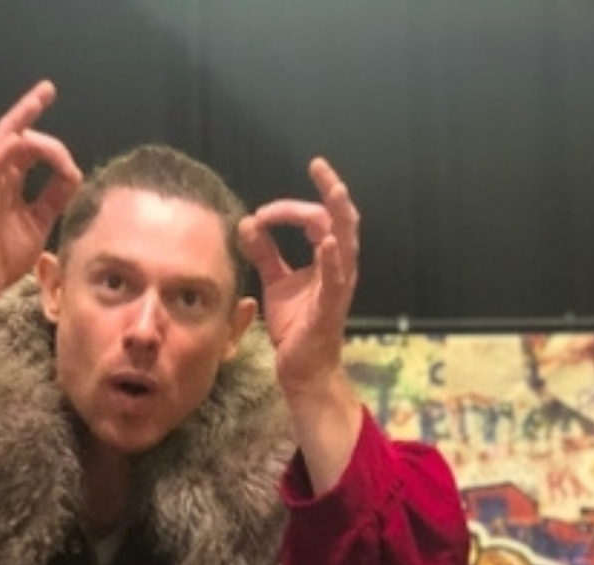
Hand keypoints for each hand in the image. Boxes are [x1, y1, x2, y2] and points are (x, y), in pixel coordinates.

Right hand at [0, 79, 81, 362]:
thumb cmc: (0, 259)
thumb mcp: (38, 225)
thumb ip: (53, 201)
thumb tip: (74, 178)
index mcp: (8, 186)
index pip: (27, 150)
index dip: (45, 133)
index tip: (64, 125)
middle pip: (11, 137)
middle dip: (28, 112)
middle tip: (47, 90)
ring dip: (18, 126)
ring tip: (35, 106)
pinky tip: (15, 141)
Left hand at [237, 158, 363, 491]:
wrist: (302, 369)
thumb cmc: (296, 327)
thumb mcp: (275, 282)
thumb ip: (264, 252)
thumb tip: (247, 222)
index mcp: (325, 260)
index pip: (314, 220)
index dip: (288, 210)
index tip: (263, 216)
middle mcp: (338, 269)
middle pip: (341, 221)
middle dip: (332, 192)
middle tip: (319, 167)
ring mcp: (338, 288)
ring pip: (347, 243)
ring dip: (340, 216)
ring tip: (334, 189)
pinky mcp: (330, 308)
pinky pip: (336, 280)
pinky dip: (332, 259)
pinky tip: (326, 241)